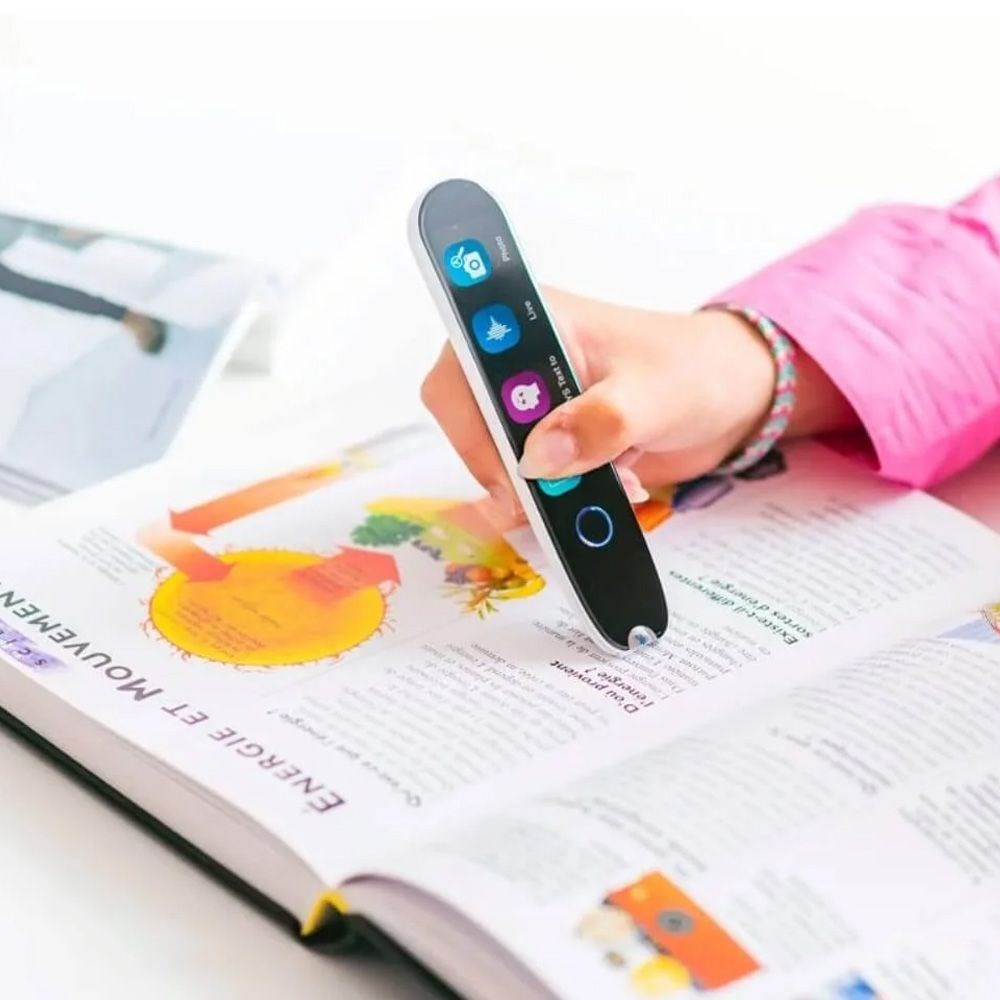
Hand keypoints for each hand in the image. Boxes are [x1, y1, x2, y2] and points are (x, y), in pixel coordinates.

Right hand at [420, 289, 850, 515]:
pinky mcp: (551, 441)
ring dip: (541, 488)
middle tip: (551, 497)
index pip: (462, 370)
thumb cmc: (694, 371)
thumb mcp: (652, 395)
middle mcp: (520, 361)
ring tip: (608, 485)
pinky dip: (560, 497)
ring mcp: (533, 404)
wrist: (732, 398)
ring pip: (496, 460)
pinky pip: (528, 481)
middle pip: (468, 422)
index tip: (515, 465)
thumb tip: (538, 459)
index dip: (471, 422)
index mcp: (533, 321)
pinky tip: (612, 486)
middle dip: (508, 468)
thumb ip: (600, 422)